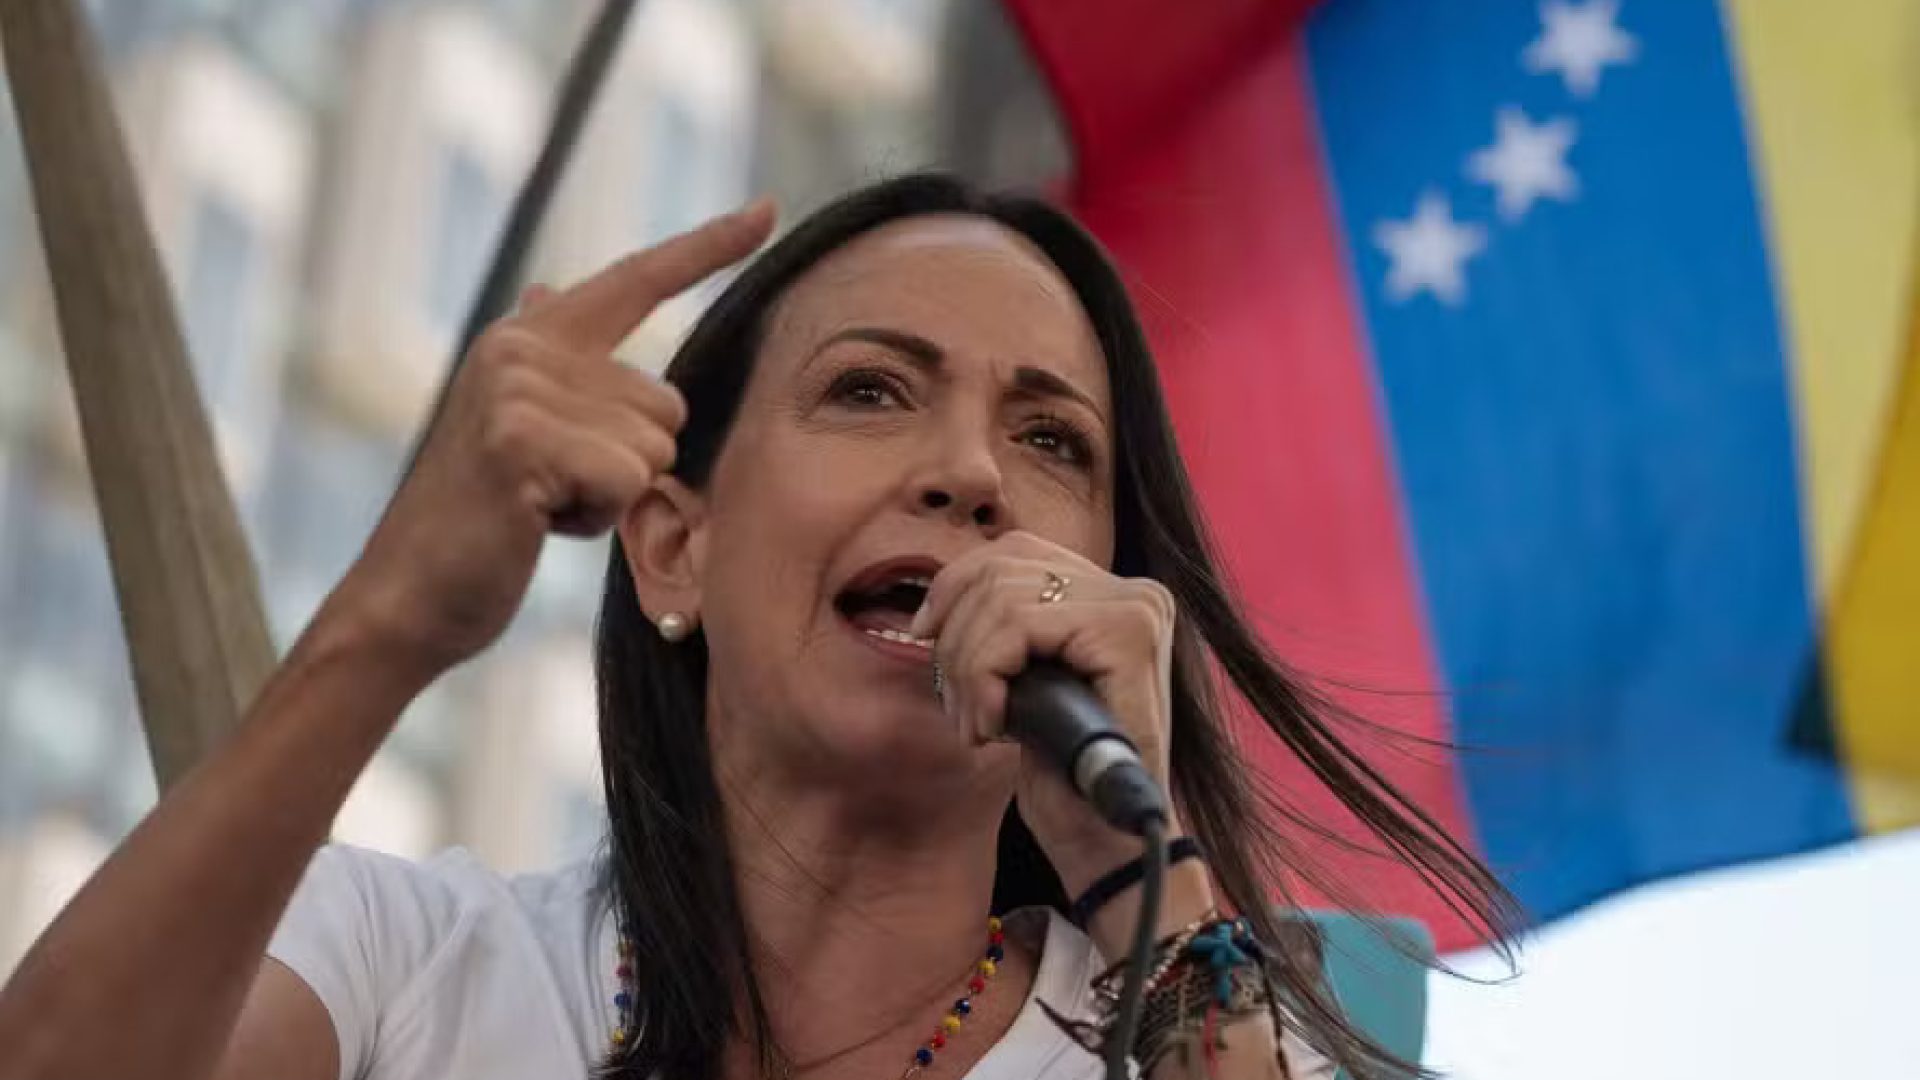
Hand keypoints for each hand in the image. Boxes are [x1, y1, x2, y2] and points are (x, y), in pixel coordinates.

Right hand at [323, 201, 775, 681]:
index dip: (707, 246)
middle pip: (667, 406)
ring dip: (611, 497)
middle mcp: (521, 347)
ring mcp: (516, 390)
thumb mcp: (518, 426)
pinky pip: (626, 482)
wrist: (410, 595)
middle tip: (550, 490)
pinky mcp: (519, 441)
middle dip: (629, 466)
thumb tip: (547, 288)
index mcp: (529, 338)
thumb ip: (550, 362)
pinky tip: (536, 524)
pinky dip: (596, 520)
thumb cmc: (483, 521)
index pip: (637, 279)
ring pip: (653, 449)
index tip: (768, 211)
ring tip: (540, 505)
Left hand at [908, 532, 1189, 897]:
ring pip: (1001, 598)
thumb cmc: (1065, 772)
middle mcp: (1137, 591)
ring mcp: (1137, 608)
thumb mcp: (1027, 682)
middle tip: (960, 710)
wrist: (1109, 840)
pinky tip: (995, 727)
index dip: (954, 586)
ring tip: (978, 725)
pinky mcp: (1127, 633)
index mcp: (1115, 594)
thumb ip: (1007, 628)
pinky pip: (1017, 628)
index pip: (1014, 551)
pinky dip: (985, 677)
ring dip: (968, 670)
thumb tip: (937, 595)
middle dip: (956, 640)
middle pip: (1000, 568)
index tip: (924, 635)